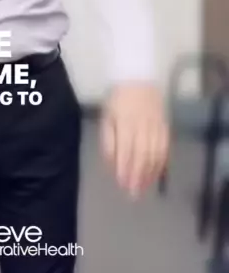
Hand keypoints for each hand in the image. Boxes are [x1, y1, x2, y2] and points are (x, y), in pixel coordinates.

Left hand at [100, 82, 169, 198]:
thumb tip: (111, 164)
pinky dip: (161, 163)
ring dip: (149, 173)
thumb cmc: (117, 100)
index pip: (125, 150)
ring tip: (143, 188)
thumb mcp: (106, 117)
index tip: (122, 184)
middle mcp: (142, 126)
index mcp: (125, 122)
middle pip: (142, 155)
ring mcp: (156, 126)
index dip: (124, 168)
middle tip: (133, 194)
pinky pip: (165, 148)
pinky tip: (156, 174)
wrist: (138, 78)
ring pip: (155, 154)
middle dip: (137, 176)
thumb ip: (108, 141)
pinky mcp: (165, 126)